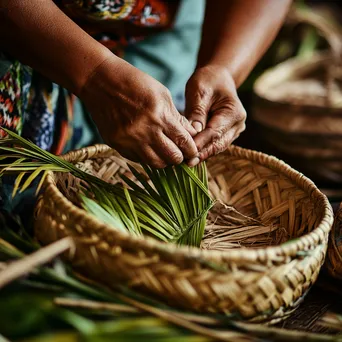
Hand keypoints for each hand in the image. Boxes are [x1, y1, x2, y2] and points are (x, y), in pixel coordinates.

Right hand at [79, 56, 197, 167]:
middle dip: (179, 157)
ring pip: (155, 164)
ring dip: (163, 160)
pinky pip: (138, 159)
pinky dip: (147, 156)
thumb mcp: (162, 94)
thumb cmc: (134, 82)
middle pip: (172, 158)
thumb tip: (190, 135)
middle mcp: (145, 132)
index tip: (192, 150)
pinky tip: (148, 147)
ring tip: (164, 151)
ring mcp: (129, 141)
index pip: (184, 143)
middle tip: (179, 151)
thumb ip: (177, 117)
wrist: (99, 81)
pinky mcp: (117, 145)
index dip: (191, 149)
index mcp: (160, 116)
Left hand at [185, 65, 245, 165]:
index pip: (215, 132)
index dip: (200, 144)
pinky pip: (214, 145)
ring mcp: (233, 132)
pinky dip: (203, 151)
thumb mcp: (199, 91)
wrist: (218, 78)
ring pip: (217, 148)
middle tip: (185, 162)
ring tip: (186, 162)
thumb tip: (193, 133)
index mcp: (234, 112)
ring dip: (202, 155)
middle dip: (201, 154)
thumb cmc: (208, 81)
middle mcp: (237, 125)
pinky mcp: (226, 136)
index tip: (186, 152)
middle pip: (218, 144)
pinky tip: (190, 157)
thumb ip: (197, 112)